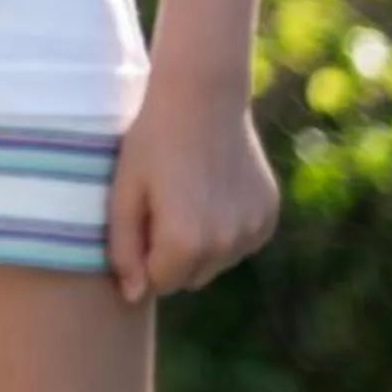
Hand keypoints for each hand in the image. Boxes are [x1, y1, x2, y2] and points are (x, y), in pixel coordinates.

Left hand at [106, 68, 278, 301]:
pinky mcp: (269, 216)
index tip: (139, 218)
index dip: (142, 256)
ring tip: (186, 193)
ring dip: (200, 244)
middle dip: (171, 256)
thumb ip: (123, 248)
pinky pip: (239, 242)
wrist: (202, 96)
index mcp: (186, 242)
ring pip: (216, 263)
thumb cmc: (152, 141)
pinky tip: (211, 189)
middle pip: (189, 279)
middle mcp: (226, 244)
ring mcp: (253, 231)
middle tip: (160, 204)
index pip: (158, 284)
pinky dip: (225, 228)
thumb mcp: (123, 190)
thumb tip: (133, 295)